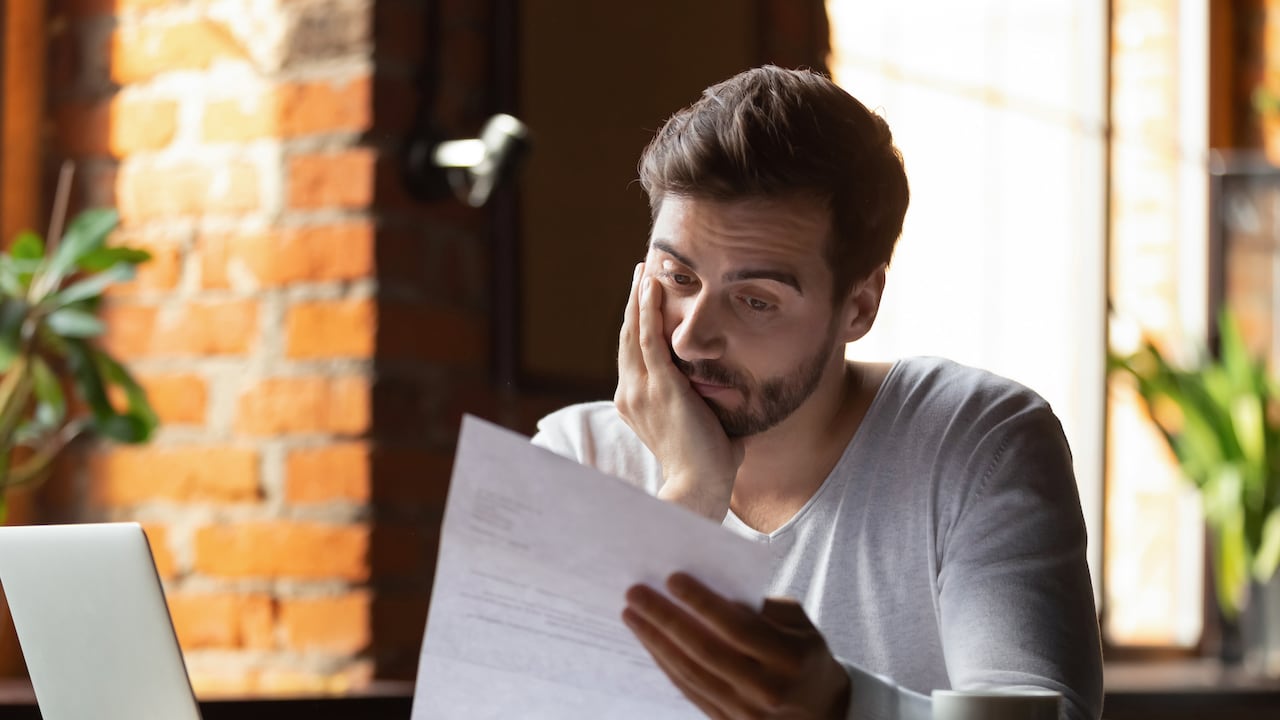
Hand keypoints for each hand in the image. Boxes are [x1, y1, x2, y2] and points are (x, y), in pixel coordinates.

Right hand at [615, 262, 743, 520]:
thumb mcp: (704, 428)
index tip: (644, 300)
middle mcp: (631, 393)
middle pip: (628, 337)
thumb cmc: (708, 467)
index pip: (634, 355)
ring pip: (634, 331)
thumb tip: (733, 400)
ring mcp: (641, 389)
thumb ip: (710, 409)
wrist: (699, 488)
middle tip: (640, 272)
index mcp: (636, 404)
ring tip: (643, 269)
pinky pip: (649, 338)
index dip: (637, 324)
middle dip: (635, 302)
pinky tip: (651, 285)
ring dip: (639, 297)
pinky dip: (648, 309)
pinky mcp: (659, 386)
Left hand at [623, 573, 850, 719]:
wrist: (822, 710)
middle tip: (636, 593)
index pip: (738, 628)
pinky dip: (665, 664)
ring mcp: (746, 712)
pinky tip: (649, 642)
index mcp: (789, 657)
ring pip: (691, 673)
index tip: (672, 578)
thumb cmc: (804, 652)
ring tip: (632, 614)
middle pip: (706, 651)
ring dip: (656, 642)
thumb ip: (760, 606)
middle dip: (666, 620)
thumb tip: (709, 588)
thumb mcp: (797, 622)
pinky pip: (689, 691)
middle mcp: (767, 689)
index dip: (703, 603)